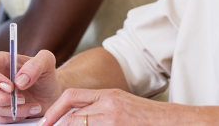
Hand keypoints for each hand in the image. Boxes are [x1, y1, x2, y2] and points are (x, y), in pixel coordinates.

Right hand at [0, 50, 60, 123]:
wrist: (52, 91)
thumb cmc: (46, 73)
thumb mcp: (46, 61)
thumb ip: (35, 65)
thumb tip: (19, 80)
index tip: (9, 86)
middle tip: (21, 97)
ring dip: (13, 108)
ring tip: (31, 103)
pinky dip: (16, 116)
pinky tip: (29, 108)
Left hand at [42, 89, 188, 125]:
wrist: (172, 122)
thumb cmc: (149, 117)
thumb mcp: (123, 104)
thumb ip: (101, 108)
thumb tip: (77, 118)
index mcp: (109, 95)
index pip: (72, 97)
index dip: (54, 110)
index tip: (46, 122)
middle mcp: (109, 107)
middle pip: (71, 117)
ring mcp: (113, 122)